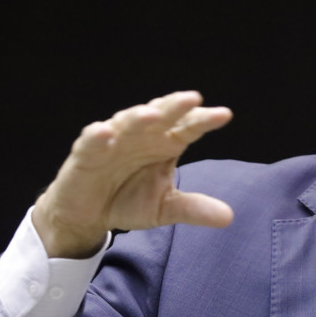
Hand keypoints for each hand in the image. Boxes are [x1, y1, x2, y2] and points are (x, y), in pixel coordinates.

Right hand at [33, 91, 234, 257]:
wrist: (90, 215)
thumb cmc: (130, 200)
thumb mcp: (165, 208)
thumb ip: (194, 209)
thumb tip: (229, 217)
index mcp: (165, 143)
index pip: (188, 127)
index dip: (204, 120)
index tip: (224, 115)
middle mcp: (142, 135)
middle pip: (161, 115)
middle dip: (176, 107)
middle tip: (194, 99)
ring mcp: (114, 141)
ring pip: (127, 122)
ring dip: (139, 116)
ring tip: (153, 114)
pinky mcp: (85, 153)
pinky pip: (91, 141)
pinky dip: (97, 136)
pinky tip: (105, 132)